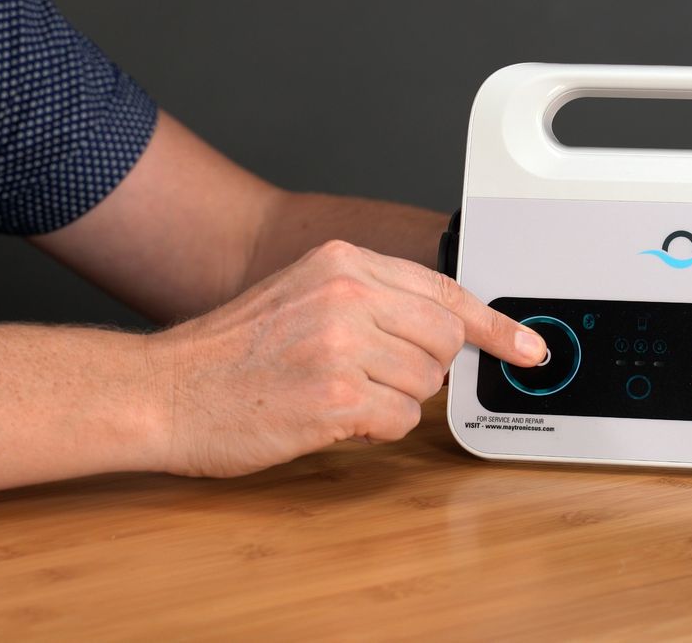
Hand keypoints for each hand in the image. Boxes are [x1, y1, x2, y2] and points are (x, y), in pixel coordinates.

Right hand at [145, 239, 545, 476]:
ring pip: (423, 385)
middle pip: (443, 340)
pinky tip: (329, 417)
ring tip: (335, 394)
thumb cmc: (231, 353)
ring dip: (390, 402)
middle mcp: (346, 293)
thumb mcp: (301, 294)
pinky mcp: (336, 396)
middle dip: (422, 369)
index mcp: (341, 262)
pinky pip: (397, 421)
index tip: (527, 347)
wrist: (164, 391)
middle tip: (375, 378)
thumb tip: (442, 330)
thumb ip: (370, 300)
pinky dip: (373, 428)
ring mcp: (342, 344)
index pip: (443, 290)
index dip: (494, 325)